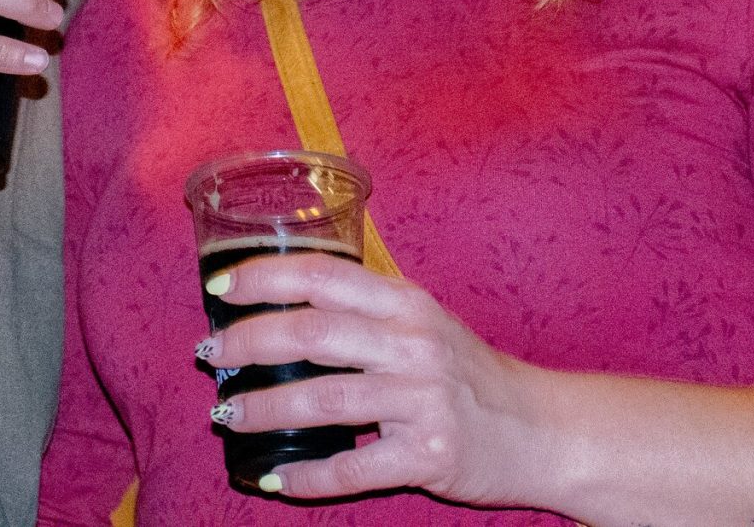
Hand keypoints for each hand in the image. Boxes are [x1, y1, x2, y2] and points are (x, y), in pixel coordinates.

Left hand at [200, 250, 544, 506]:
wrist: (541, 430)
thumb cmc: (467, 374)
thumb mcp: (424, 323)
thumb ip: (365, 311)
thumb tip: (280, 308)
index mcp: (407, 303)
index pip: (324, 276)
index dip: (265, 277)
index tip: (220, 286)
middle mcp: (413, 344)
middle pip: (313, 334)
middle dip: (249, 343)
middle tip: (212, 356)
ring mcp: (422, 401)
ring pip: (323, 399)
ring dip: (264, 409)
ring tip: (227, 415)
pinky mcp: (429, 456)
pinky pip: (353, 468)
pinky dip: (307, 476)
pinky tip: (275, 478)